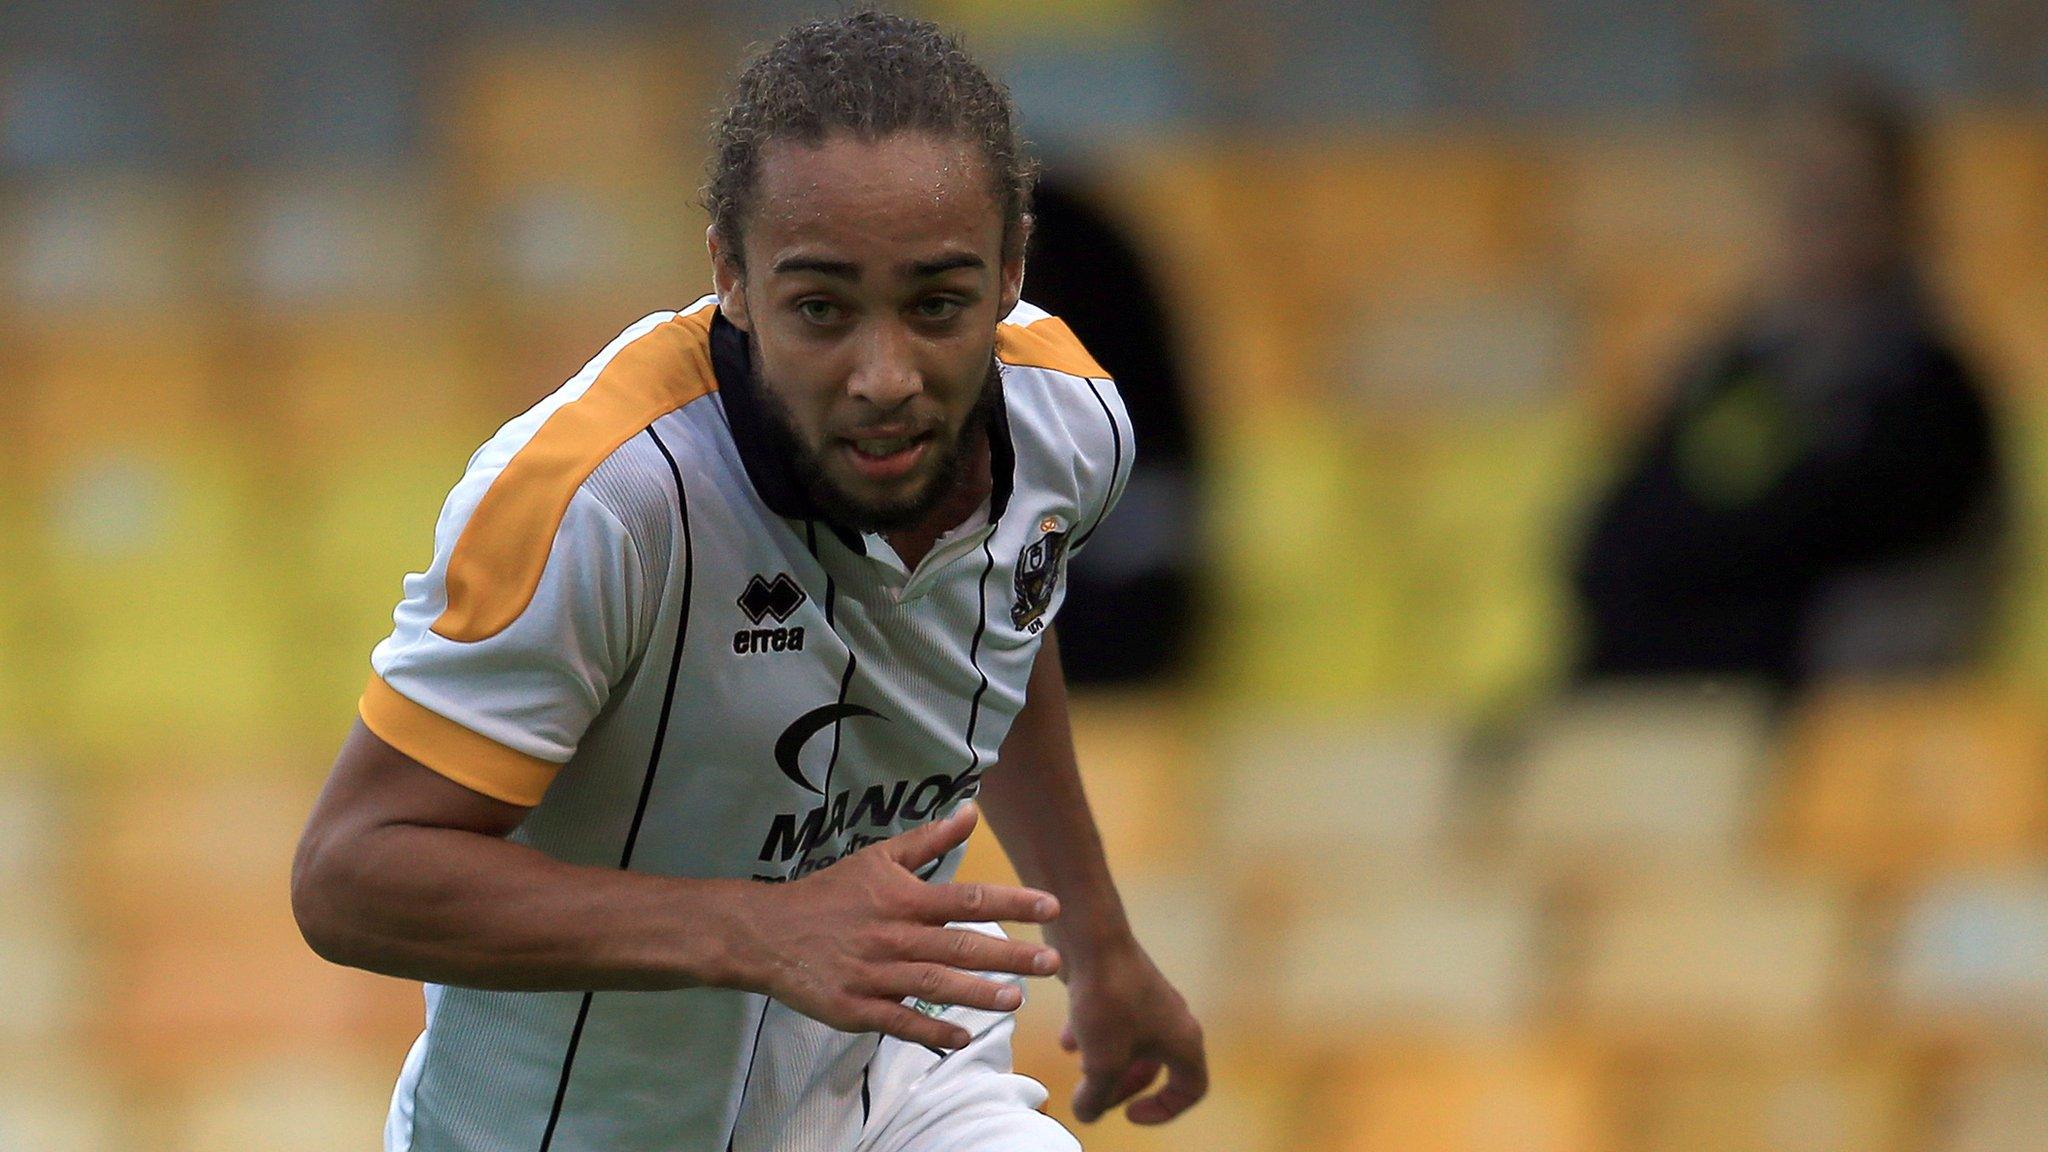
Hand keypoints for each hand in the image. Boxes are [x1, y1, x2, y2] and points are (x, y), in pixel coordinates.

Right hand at [741, 803, 1062, 1048]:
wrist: (767, 932)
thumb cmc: (830, 893)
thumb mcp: (878, 858)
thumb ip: (929, 840)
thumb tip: (971, 811)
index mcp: (904, 898)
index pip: (969, 898)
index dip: (1012, 902)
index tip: (1051, 905)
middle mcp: (894, 936)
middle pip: (960, 945)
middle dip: (1010, 954)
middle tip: (1052, 962)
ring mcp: (874, 974)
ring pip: (934, 985)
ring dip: (977, 994)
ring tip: (1016, 1000)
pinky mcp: (854, 1007)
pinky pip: (898, 1021)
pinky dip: (929, 1032)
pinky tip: (961, 1039)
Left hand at [1061, 941, 1205, 1124]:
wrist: (1092, 937)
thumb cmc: (1107, 1001)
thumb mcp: (1101, 1063)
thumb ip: (1096, 1097)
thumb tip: (1087, 1113)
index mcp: (1183, 1040)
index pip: (1191, 1089)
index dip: (1163, 1111)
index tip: (1128, 1114)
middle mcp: (1172, 1019)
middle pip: (1155, 1070)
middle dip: (1122, 1089)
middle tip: (1092, 1096)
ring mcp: (1147, 1000)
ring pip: (1132, 1046)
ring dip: (1106, 1063)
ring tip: (1080, 1067)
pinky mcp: (1122, 985)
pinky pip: (1114, 1021)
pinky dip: (1094, 1036)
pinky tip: (1067, 1039)